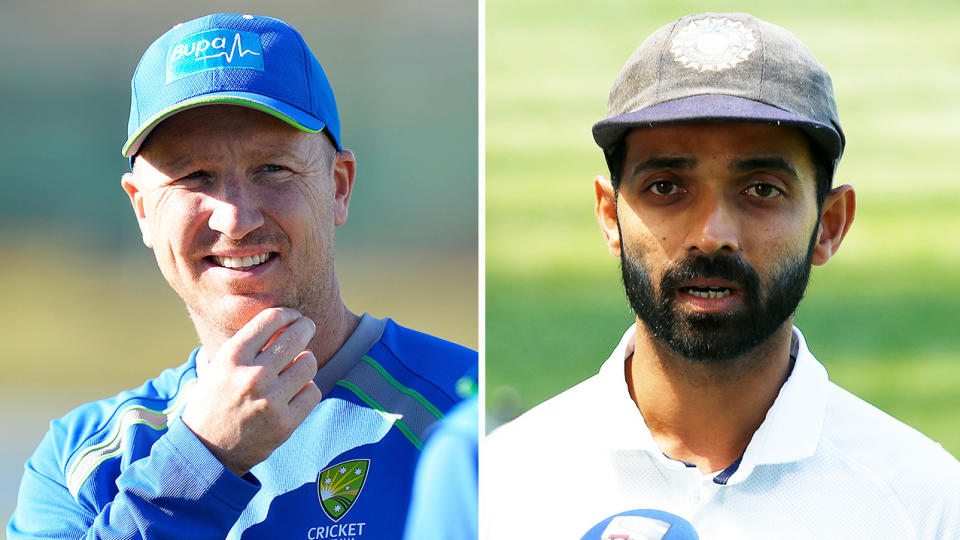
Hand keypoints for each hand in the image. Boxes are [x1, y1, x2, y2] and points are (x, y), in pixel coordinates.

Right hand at [181, 307, 321, 476]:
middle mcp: (253, 375)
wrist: (206, 451)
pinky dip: (307, 390)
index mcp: (232, 356)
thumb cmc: (212, 402)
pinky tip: (296, 391)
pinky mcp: (285, 423)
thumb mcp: (214, 367)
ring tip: (297, 365)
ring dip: (306, 361)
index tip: (292, 316)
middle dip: (306, 327)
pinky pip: (313, 392)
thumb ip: (240, 343)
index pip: (272, 318)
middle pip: (298, 336)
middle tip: (307, 328)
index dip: (288, 314)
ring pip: (309, 363)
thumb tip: (267, 318)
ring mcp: (271, 400)